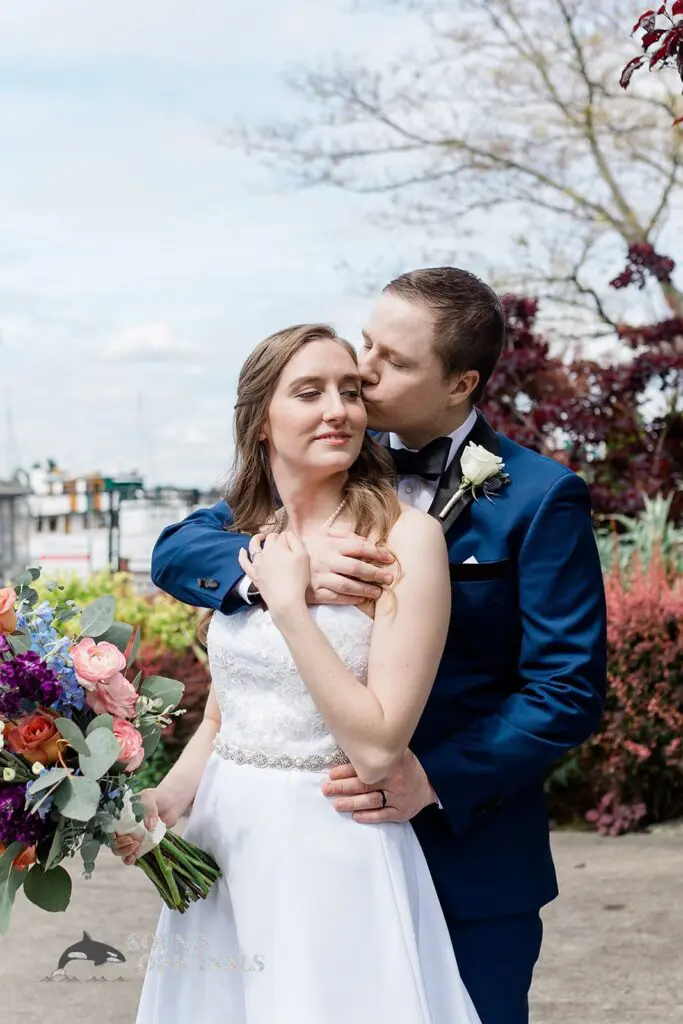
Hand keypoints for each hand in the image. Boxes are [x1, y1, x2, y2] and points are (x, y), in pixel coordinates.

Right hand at [113, 786, 180, 865]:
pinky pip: (131, 855)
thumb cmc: (157, 798)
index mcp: (121, 815)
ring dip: (125, 852)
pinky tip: (133, 858)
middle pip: (114, 841)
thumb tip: (149, 827)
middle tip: (134, 841)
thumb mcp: (150, 796)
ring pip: (120, 850)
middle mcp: (124, 827)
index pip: (110, 828)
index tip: (122, 835)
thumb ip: (148, 808)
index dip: (112, 834)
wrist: (172, 803)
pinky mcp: (141, 845)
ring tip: (137, 846)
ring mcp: (132, 837)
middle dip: (121, 845)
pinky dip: (130, 859)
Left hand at [238, 531, 309, 618]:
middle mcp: (264, 552)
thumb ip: (295, 541)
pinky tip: (242, 551)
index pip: (281, 536)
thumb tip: (287, 534)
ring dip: (256, 540)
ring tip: (259, 537)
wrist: (285, 599)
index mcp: (277, 546)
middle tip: (281, 542)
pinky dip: (242, 555)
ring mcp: (257, 564)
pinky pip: (244, 562)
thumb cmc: (297, 577)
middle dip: (274, 538)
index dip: (286, 537)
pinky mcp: (253, 575)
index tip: (291, 542)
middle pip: (268, 540)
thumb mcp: (303, 555)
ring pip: (253, 547)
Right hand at [305, 527, 396, 605]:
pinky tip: (362, 599)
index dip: (376, 553)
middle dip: (375, 573)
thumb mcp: (323, 534)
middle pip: (356, 568)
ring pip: (348, 585)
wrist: (282, 562)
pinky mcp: (315, 592)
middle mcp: (327, 561)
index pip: (359, 547)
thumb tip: (364, 540)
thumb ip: (343, 534)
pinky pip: (336, 597)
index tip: (389, 558)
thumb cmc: (308, 547)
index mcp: (331, 545)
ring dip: (366, 589)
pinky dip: (351, 599)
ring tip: (379, 592)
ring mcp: (321, 578)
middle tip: (389, 578)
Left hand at [321, 749, 437, 822]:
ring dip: (351, 803)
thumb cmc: (408, 767)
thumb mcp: (399, 752)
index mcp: (393, 763)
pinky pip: (382, 815)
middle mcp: (395, 780)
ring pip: (371, 801)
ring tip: (336, 804)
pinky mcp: (401, 812)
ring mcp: (398, 798)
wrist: (431, 785)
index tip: (332, 773)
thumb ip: (381, 750)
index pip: (366, 767)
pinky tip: (355, 816)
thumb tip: (354, 744)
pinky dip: (368, 816)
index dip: (346, 770)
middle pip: (364, 784)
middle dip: (343, 787)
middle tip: (327, 789)